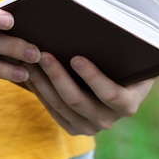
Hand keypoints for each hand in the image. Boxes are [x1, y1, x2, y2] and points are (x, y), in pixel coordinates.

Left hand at [24, 52, 153, 134]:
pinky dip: (39, 90)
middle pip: (77, 100)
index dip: (93, 77)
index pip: (110, 94)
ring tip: (30, 61)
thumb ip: (117, 51)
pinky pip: (52, 110)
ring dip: (43, 82)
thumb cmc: (124, 65)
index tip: (76, 58)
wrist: (120, 86)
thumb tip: (96, 31)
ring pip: (60, 105)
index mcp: (127, 104)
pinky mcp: (73, 128)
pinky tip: (30, 73)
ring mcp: (89, 127)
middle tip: (44, 55)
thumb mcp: (128, 59)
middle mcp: (109, 120)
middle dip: (58, 76)